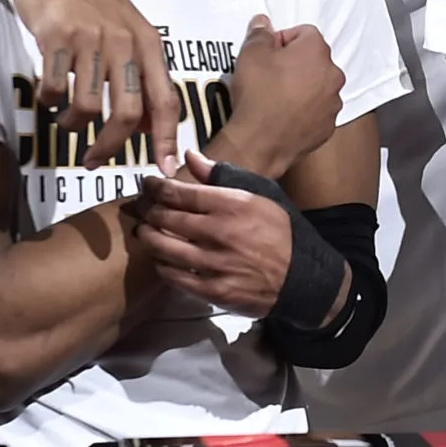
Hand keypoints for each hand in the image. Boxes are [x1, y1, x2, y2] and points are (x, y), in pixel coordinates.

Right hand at [7, 0, 182, 169]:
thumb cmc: (90, 1)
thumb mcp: (126, 31)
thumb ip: (140, 75)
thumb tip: (147, 127)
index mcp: (148, 44)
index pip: (166, 100)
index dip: (166, 139)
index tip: (164, 169)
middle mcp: (124, 42)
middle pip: (127, 112)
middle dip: (111, 147)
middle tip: (94, 162)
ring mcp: (90, 38)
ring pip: (87, 106)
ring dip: (73, 126)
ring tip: (66, 122)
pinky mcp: (56, 36)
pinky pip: (54, 88)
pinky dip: (50, 102)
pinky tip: (48, 94)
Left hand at [132, 151, 299, 312]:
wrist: (305, 278)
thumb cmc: (281, 231)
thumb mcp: (261, 193)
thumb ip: (224, 174)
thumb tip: (190, 155)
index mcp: (232, 204)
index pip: (181, 192)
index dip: (156, 187)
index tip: (147, 184)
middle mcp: (220, 232)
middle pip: (166, 218)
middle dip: (147, 210)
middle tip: (140, 208)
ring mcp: (215, 264)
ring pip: (164, 248)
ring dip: (149, 237)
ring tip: (144, 231)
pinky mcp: (213, 291)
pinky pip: (174, 276)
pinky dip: (162, 265)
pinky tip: (161, 258)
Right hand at [220, 14, 343, 176]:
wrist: (260, 143)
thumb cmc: (257, 93)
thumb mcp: (250, 54)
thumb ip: (260, 34)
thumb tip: (264, 23)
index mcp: (317, 51)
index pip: (304, 33)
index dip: (283, 40)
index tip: (267, 54)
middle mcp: (333, 74)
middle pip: (314, 59)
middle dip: (296, 63)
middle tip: (271, 75)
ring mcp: (334, 103)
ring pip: (318, 86)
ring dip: (303, 87)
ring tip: (278, 98)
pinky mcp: (329, 127)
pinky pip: (318, 111)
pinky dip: (305, 110)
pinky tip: (285, 116)